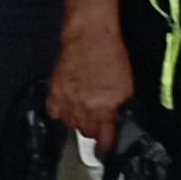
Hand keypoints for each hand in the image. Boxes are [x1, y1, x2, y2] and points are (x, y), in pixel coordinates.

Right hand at [48, 24, 131, 143]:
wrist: (90, 36)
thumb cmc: (110, 55)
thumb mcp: (126, 86)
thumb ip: (120, 109)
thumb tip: (116, 125)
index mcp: (107, 106)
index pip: (105, 139)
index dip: (106, 143)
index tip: (106, 143)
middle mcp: (86, 106)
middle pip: (87, 133)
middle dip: (93, 127)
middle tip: (97, 116)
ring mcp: (68, 100)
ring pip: (71, 124)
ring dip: (78, 119)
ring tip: (83, 106)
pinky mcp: (54, 92)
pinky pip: (55, 113)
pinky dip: (61, 111)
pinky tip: (69, 103)